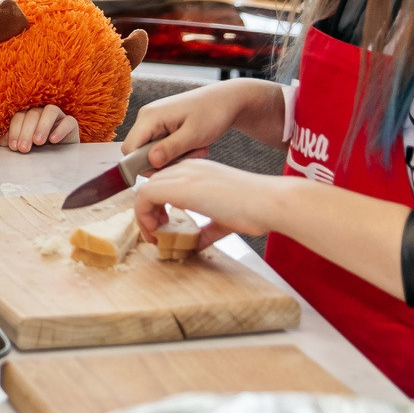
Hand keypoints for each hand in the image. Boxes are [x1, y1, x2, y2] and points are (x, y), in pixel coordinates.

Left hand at [1, 105, 76, 153]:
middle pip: (32, 114)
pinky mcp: (72, 124)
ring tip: (38, 142)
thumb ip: (11, 144)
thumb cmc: (37, 154)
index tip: (14, 147)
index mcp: (27, 117)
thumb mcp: (23, 149)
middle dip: (26, 131)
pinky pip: (69, 121)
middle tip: (24, 149)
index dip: (15, 130)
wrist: (60, 163)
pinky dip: (61, 129)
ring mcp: (58, 117)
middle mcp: (42, 114)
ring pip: (50, 111)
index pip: (19, 116)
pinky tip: (54, 140)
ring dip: (42, 126)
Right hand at [124, 78, 286, 170]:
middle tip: (188, 160)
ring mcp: (153, 121)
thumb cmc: (212, 113)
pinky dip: (175, 152)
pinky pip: (160, 146)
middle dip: (161, 163)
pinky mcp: (161, 126)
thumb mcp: (194, 135)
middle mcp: (146, 117)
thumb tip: (150, 162)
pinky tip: (193, 147)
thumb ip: (170, 149)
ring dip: (172, 158)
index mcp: (149, 117)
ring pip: (151, 151)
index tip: (168, 170)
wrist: (226, 100)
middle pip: (138, 152)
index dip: (142, 166)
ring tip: (196, 151)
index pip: (129, 149)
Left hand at [132, 158, 287, 247]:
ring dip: (144, 214)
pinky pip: (144, 196)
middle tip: (156, 232)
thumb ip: (207, 230)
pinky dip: (144, 215)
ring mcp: (183, 174)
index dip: (157, 204)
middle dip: (149, 211)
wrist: (269, 202)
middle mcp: (188, 168)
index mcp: (199, 170)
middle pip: (152, 184)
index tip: (163, 225)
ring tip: (155, 233)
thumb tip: (197, 244)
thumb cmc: (256, 208)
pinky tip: (157, 231)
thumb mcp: (224, 219)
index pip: (165, 181)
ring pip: (145, 189)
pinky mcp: (179, 186)